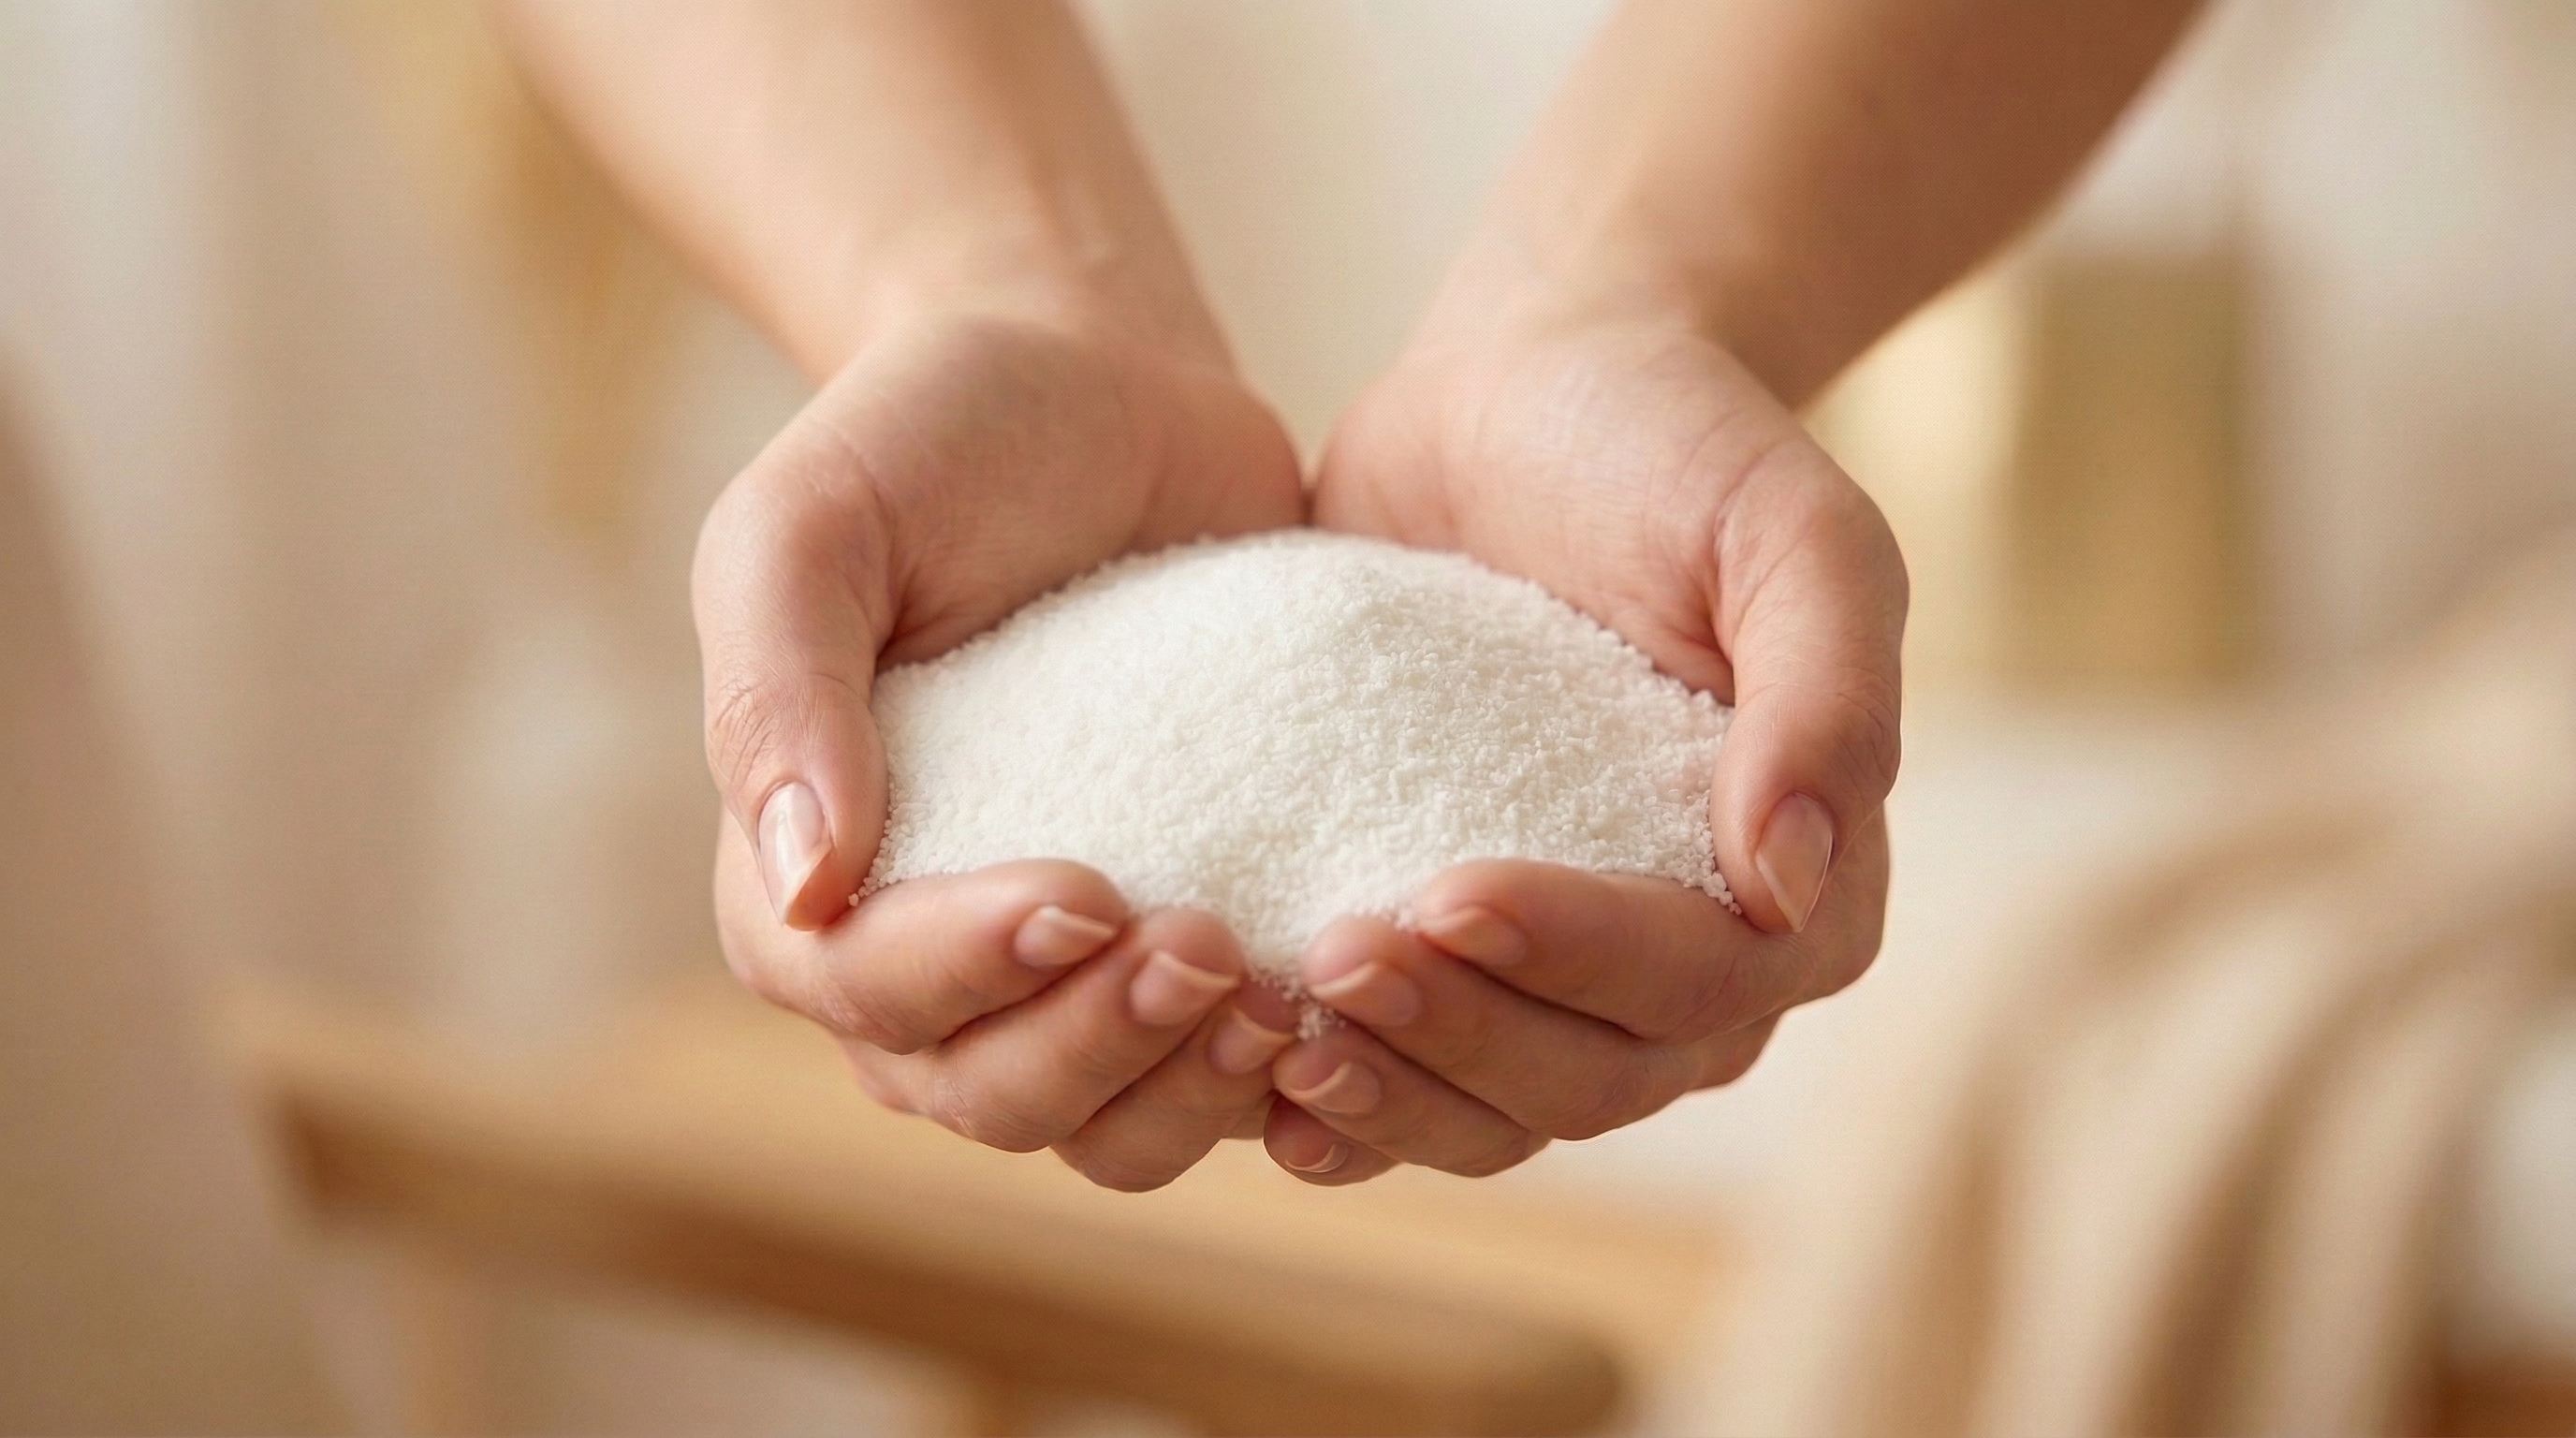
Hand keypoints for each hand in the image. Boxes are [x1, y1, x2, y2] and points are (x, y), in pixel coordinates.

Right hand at [699, 307, 1308, 1188]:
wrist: (1105, 391)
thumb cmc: (934, 440)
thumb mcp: (815, 521)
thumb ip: (779, 686)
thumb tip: (800, 879)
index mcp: (804, 884)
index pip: (863, 991)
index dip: (967, 974)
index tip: (1085, 891)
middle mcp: (927, 959)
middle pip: (990, 1093)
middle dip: (1098, 1048)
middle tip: (1211, 945)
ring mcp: (1065, 974)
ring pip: (1109, 1124)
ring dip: (1191, 1089)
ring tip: (1286, 997)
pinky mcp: (1188, 948)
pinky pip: (1222, 1075)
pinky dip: (1281, 1076)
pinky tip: (1350, 1009)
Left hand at [1275, 301, 1903, 1182]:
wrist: (1527, 393)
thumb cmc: (1674, 446)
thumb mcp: (1786, 533)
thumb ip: (1825, 696)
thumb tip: (1790, 880)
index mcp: (1802, 888)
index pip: (1702, 984)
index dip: (1577, 961)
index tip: (1446, 890)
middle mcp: (1693, 960)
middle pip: (1592, 1076)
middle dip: (1463, 1036)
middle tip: (1335, 957)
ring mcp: (1562, 967)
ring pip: (1499, 1108)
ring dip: (1396, 1096)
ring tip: (1281, 1034)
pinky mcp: (1453, 949)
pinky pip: (1412, 1078)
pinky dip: (1345, 1106)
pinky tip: (1255, 1086)